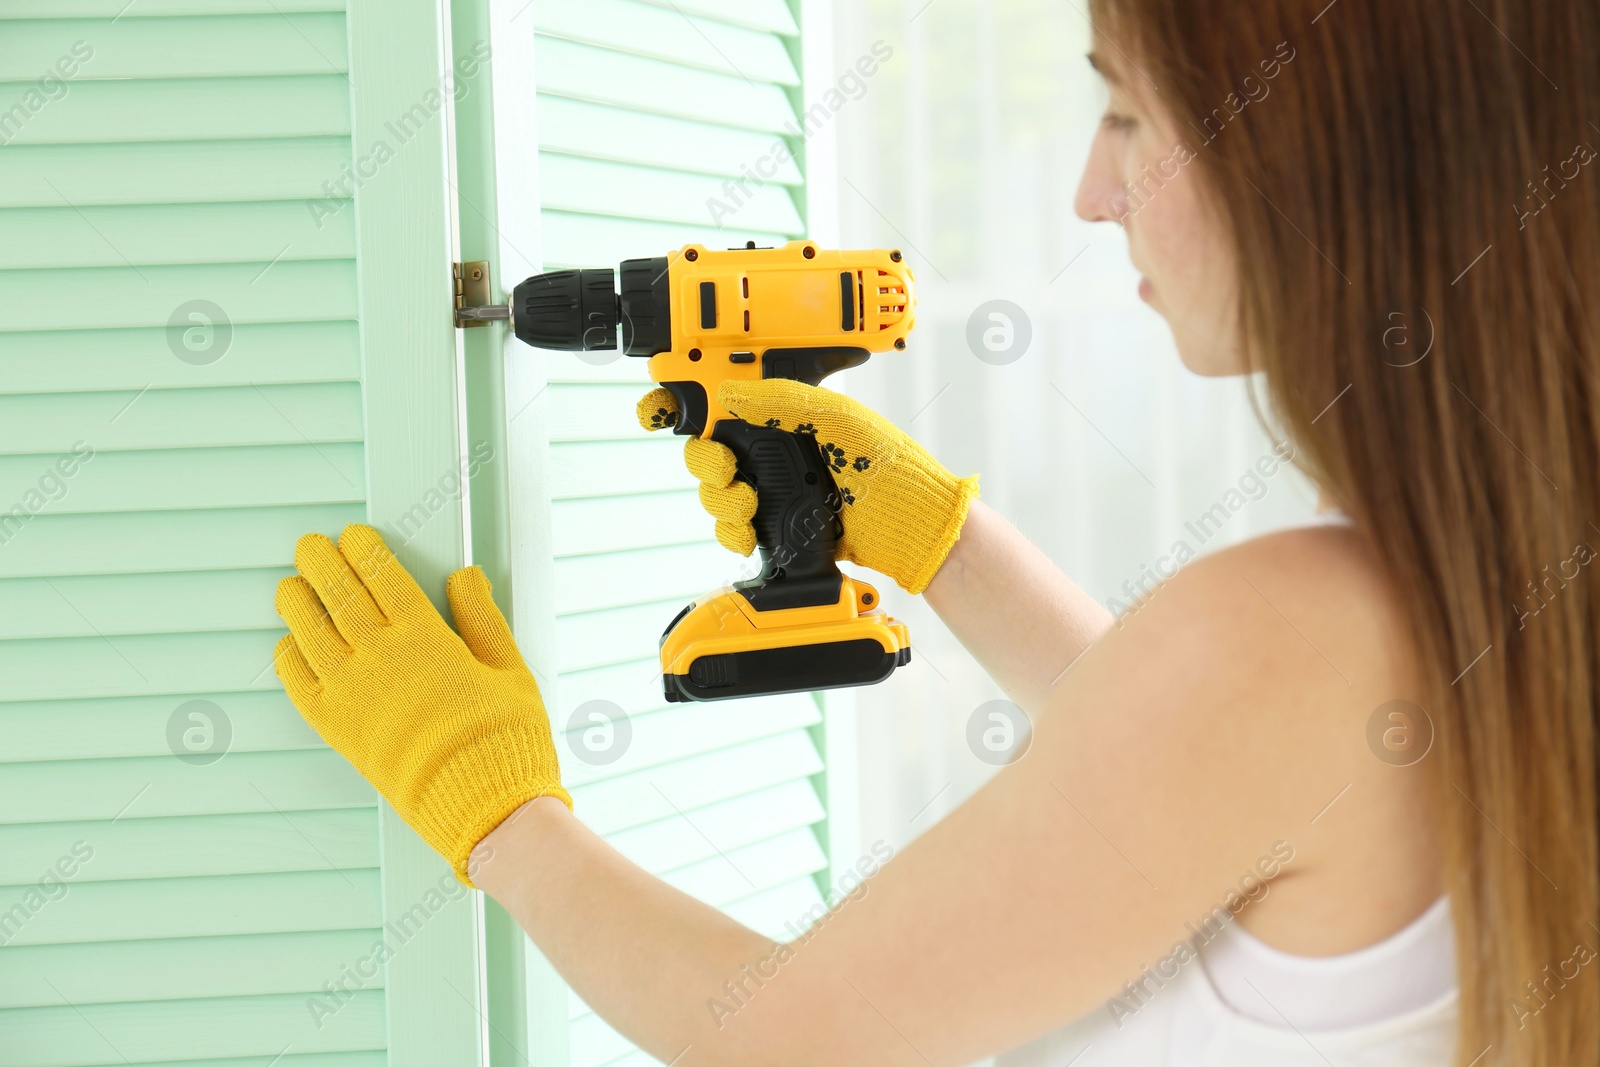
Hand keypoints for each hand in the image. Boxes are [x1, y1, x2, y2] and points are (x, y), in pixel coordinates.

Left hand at [273, 524, 570, 885]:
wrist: (480, 805)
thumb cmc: (503, 740)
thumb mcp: (511, 671)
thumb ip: (483, 619)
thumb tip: (465, 577)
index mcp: (426, 637)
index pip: (383, 575)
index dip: (364, 549)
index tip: (354, 535)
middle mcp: (381, 657)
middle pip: (338, 593)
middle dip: (320, 562)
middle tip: (309, 546)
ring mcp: (353, 692)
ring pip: (308, 632)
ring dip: (296, 603)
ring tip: (290, 586)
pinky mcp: (338, 727)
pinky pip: (299, 683)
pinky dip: (288, 658)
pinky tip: (289, 645)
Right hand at [636, 378, 979, 594]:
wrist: (908, 527)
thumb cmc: (885, 465)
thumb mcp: (835, 417)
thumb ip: (781, 400)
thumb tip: (727, 389)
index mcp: (782, 413)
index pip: (721, 398)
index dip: (684, 400)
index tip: (658, 410)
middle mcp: (771, 448)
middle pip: (704, 449)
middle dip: (706, 462)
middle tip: (728, 470)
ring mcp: (771, 488)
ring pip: (712, 492)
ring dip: (722, 500)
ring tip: (749, 505)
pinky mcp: (773, 526)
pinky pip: (730, 529)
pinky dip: (732, 532)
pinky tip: (751, 532)